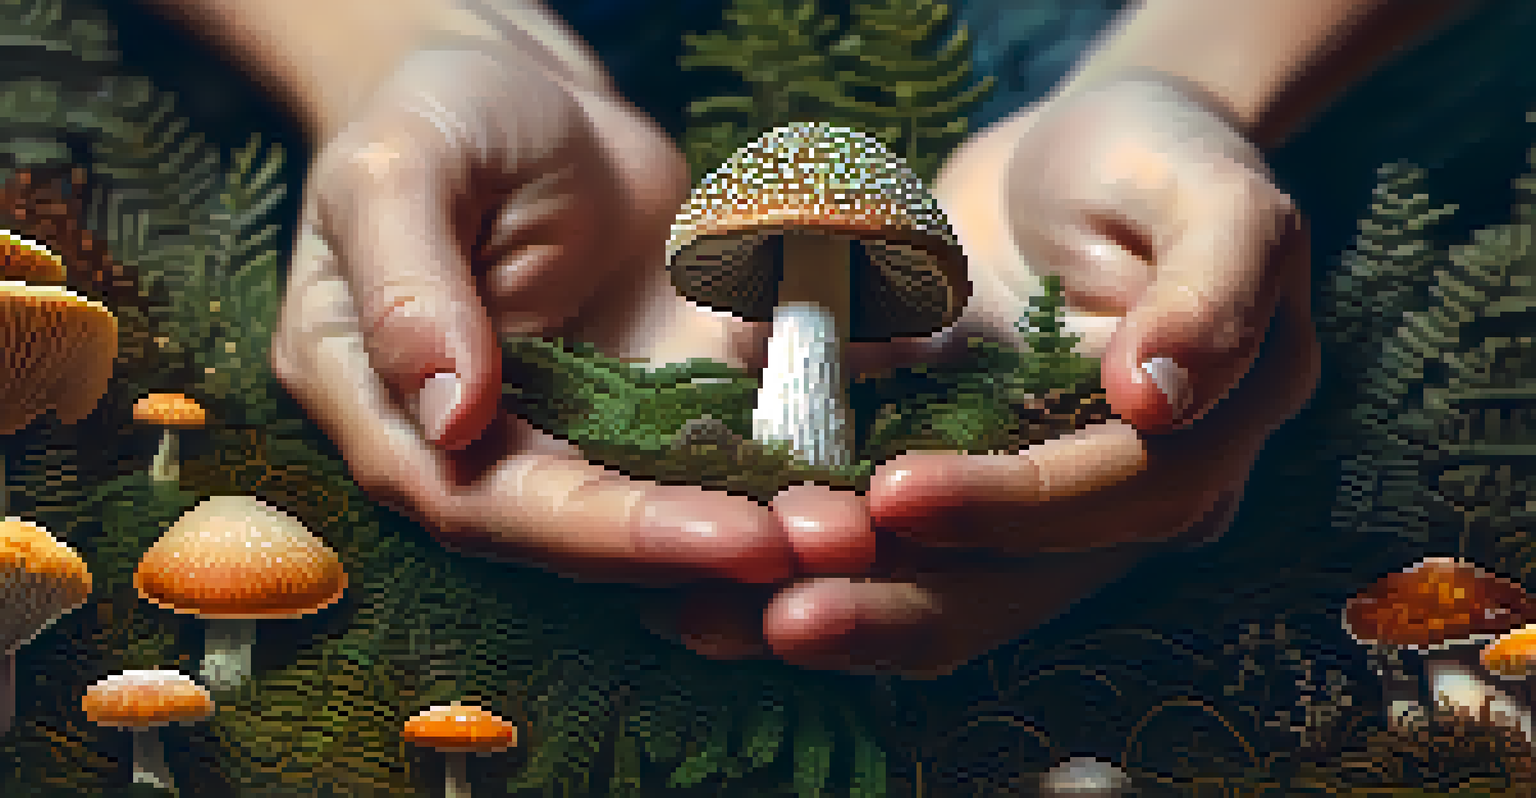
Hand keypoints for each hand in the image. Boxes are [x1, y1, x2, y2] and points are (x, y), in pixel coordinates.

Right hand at [271, 40, 800, 585]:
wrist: (525, 92)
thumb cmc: (437, 111)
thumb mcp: (401, 169)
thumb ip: (406, 286)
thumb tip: (446, 416)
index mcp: (380, 405)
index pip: (477, 503)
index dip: (598, 532)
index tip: (715, 536)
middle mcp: (471, 442)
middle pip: (578, 529)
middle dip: (697, 547)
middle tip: (817, 547)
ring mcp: (561, 427)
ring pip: (649, 504)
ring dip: (747, 521)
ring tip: (851, 526)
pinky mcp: (638, 402)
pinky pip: (700, 445)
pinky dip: (768, 461)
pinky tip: (847, 467)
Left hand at [662, 74, 1320, 675]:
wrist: (1076, 165)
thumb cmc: (1155, 160)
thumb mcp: (1211, 192)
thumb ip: (1212, 285)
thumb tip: (1157, 399)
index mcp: (1201, 442)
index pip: (1113, 495)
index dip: (1009, 505)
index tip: (896, 495)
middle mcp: (1118, 507)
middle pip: (1014, 585)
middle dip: (896, 607)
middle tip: (784, 620)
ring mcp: (1028, 517)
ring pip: (940, 596)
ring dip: (836, 616)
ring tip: (717, 627)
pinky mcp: (953, 500)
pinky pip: (884, 558)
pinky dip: (805, 574)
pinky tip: (710, 599)